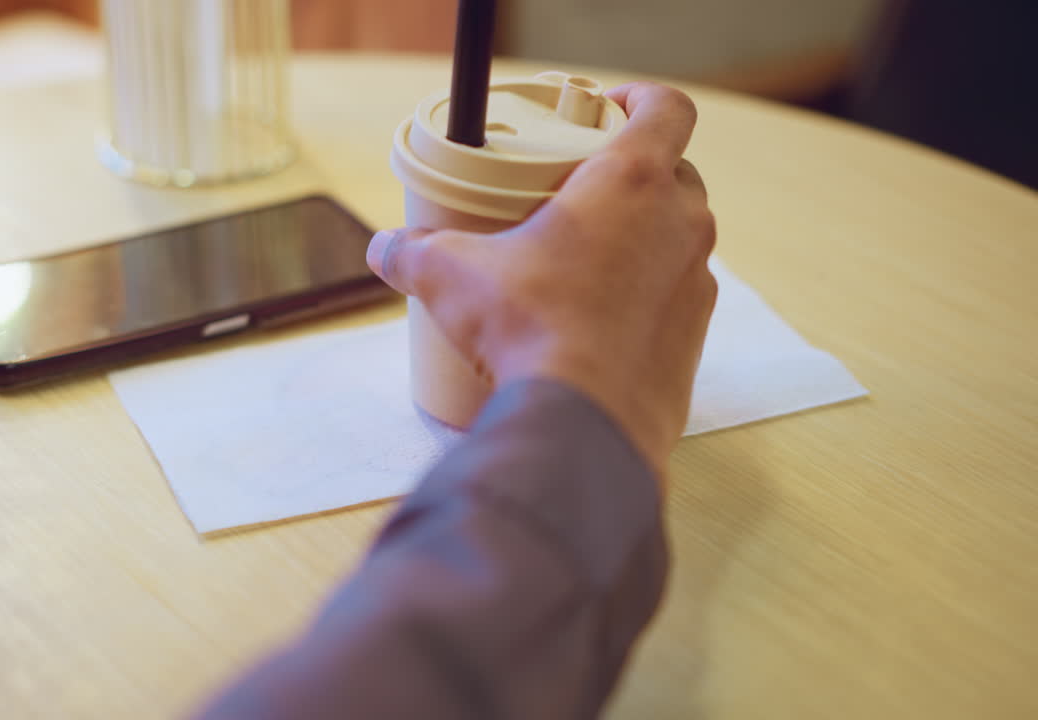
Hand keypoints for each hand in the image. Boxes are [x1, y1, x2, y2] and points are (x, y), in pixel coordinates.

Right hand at [368, 82, 716, 478]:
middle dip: (633, 175)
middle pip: (674, 172)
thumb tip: (384, 250)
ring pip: (678, 235)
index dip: (640, 99)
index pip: (665, 108)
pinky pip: (676, 294)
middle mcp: (680, 222)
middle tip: (579, 193)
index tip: (605, 111)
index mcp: (632, 182)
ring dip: (642, 236)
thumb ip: (414, 254)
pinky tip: (600, 316)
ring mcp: (696, 280)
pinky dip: (647, 294)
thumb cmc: (530, 331)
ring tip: (586, 259)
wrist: (582, 423)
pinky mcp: (696, 335)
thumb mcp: (452, 279)